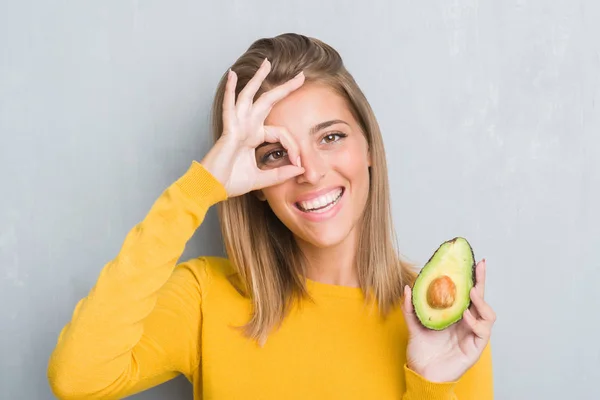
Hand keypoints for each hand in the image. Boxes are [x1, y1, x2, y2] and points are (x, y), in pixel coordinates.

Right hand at [200, 58, 305, 196]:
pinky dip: (230, 91)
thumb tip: (300, 170)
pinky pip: (230, 107)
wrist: (211, 188)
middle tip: (300, 77)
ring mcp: (237, 126)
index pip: (281, 132)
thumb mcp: (262, 178)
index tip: (299, 164)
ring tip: (267, 63)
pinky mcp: (228, 130)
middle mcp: (246, 128)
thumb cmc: (230, 182)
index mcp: (253, 137)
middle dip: (284, 89)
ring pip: (249, 97)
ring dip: (258, 79)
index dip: (293, 147)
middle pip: (267, 102)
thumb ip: (280, 174)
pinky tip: (232, 76)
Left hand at [401, 259, 495, 382]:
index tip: (473, 261)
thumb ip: (410, 307)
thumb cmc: (421, 351)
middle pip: (480, 299)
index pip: (466, 293)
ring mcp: (473, 335)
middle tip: (480, 266)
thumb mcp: (413, 324)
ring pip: (488, 314)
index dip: (471, 278)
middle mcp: (467, 323)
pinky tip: (464, 315)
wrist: (422, 373)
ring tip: (470, 292)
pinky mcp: (475, 348)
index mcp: (455, 315)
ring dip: (481, 301)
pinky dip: (476, 322)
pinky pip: (483, 332)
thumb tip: (408, 287)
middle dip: (481, 281)